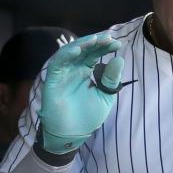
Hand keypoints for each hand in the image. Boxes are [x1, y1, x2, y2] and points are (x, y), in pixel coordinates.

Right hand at [39, 33, 123, 153]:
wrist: (72, 134)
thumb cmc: (88, 116)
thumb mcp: (105, 96)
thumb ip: (111, 79)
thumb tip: (119, 59)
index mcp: (85, 71)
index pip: (95, 53)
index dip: (105, 47)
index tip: (118, 44)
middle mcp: (73, 69)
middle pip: (84, 49)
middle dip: (96, 42)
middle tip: (109, 38)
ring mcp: (63, 73)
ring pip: (70, 52)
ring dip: (82, 44)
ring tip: (95, 40)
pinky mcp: (52, 79)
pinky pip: (57, 63)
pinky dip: (66, 54)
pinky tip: (77, 50)